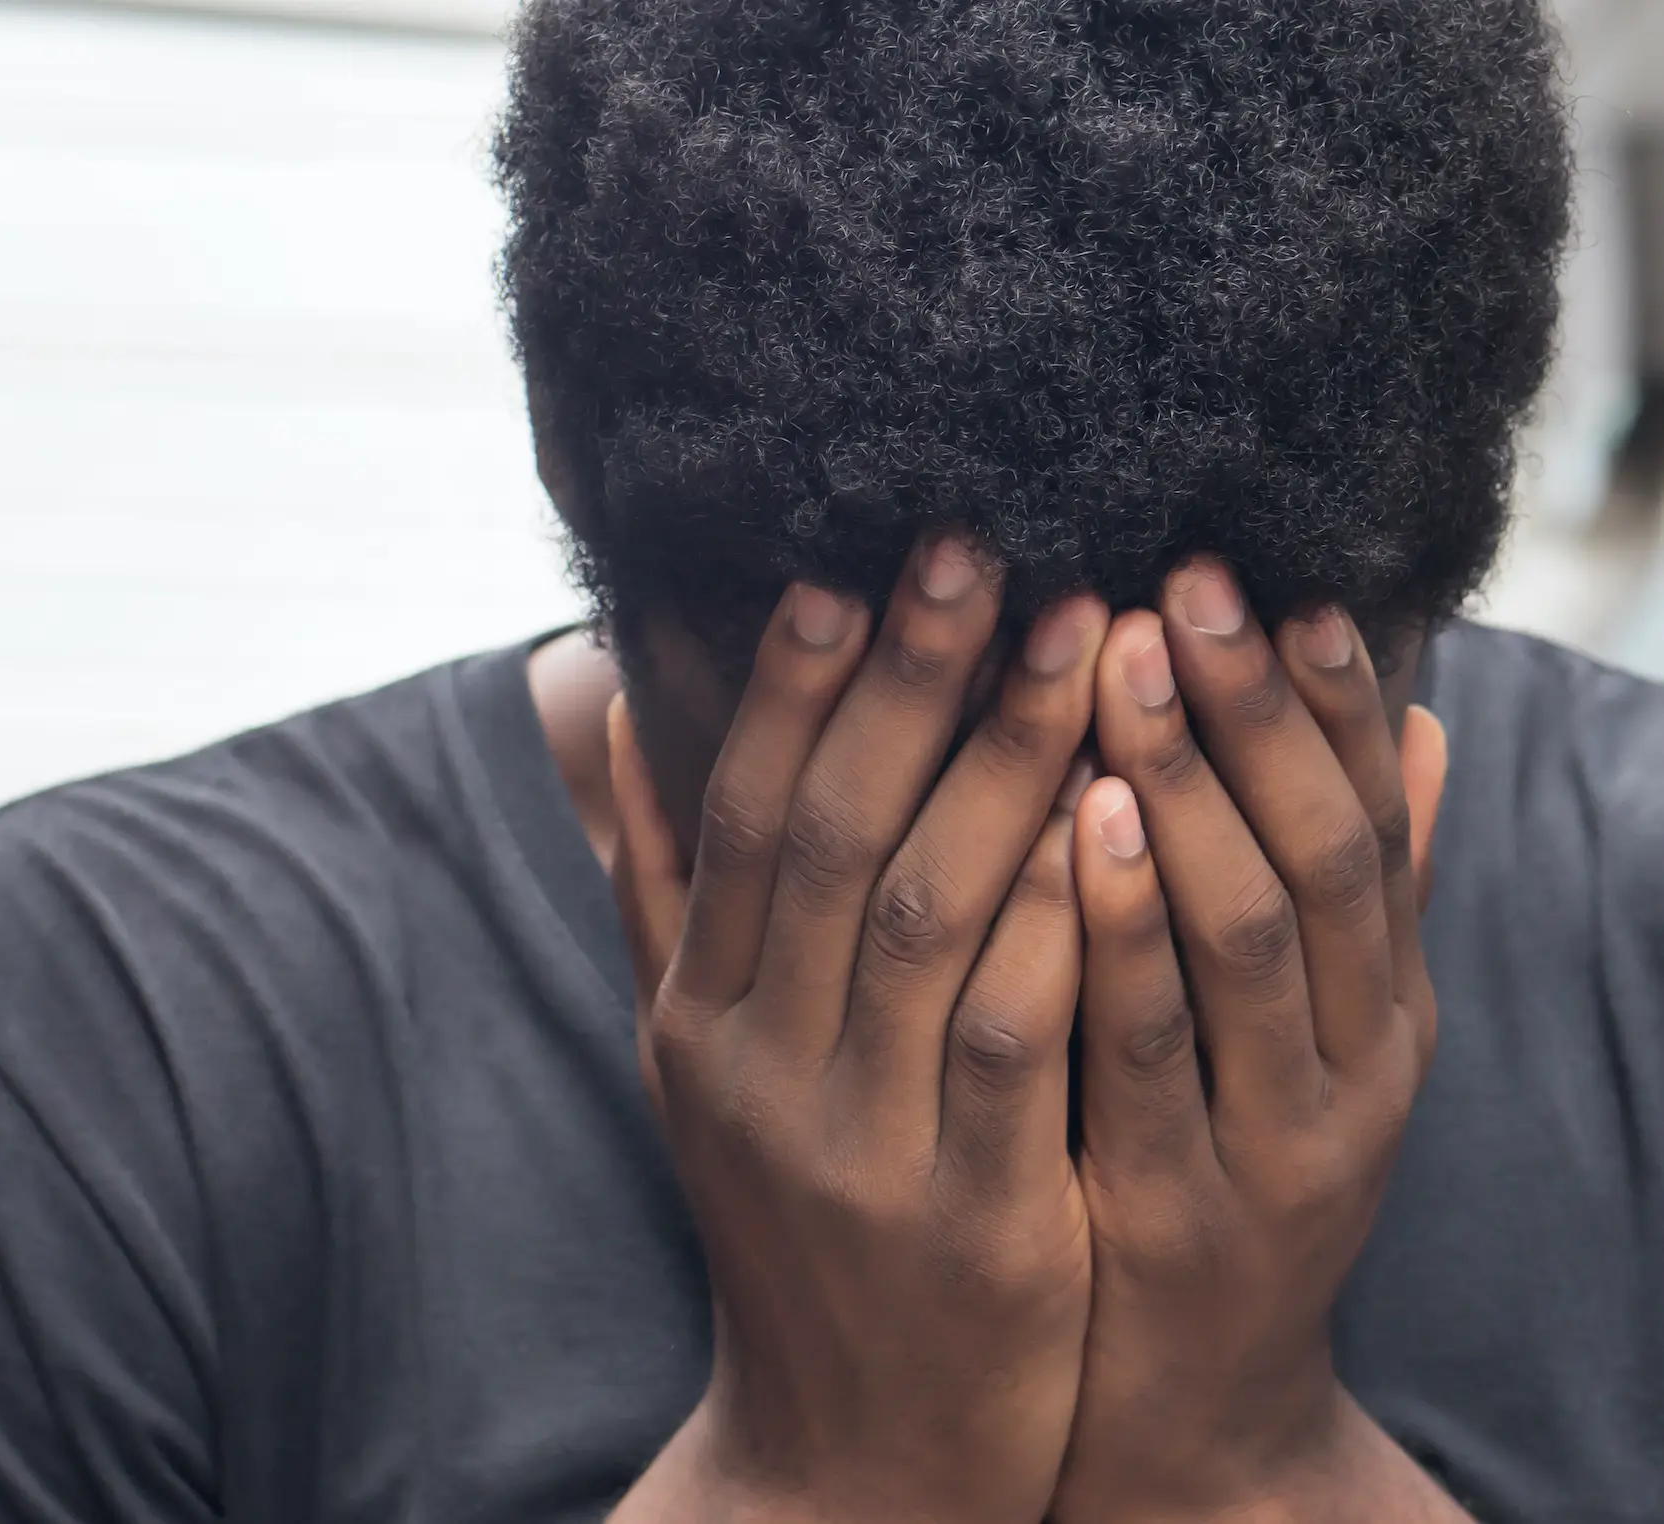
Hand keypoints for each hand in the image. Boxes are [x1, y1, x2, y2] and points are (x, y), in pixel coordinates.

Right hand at [604, 540, 1108, 1523]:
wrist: (849, 1455)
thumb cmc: (794, 1225)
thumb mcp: (700, 1069)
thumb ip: (658, 895)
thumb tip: (604, 717)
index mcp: (697, 1018)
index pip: (737, 816)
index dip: (794, 684)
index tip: (852, 562)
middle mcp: (754, 1065)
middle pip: (826, 836)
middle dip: (908, 682)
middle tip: (986, 546)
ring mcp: (854, 1140)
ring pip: (921, 915)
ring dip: (1002, 765)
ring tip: (1084, 639)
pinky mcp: (967, 1211)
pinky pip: (1010, 1038)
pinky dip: (1058, 917)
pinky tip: (1118, 817)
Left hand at [1052, 561, 1458, 1522]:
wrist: (1190, 1411)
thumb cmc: (1224, 1179)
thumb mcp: (1311, 1042)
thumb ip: (1360, 895)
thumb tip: (1416, 721)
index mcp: (1381, 1010)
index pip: (1368, 821)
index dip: (1322, 696)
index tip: (1266, 575)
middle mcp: (1354, 1067)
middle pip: (1320, 857)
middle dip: (1250, 711)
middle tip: (1178, 579)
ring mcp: (1275, 1144)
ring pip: (1250, 940)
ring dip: (1190, 788)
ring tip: (1122, 658)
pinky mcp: (1179, 1214)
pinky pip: (1143, 1051)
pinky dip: (1117, 929)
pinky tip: (1073, 823)